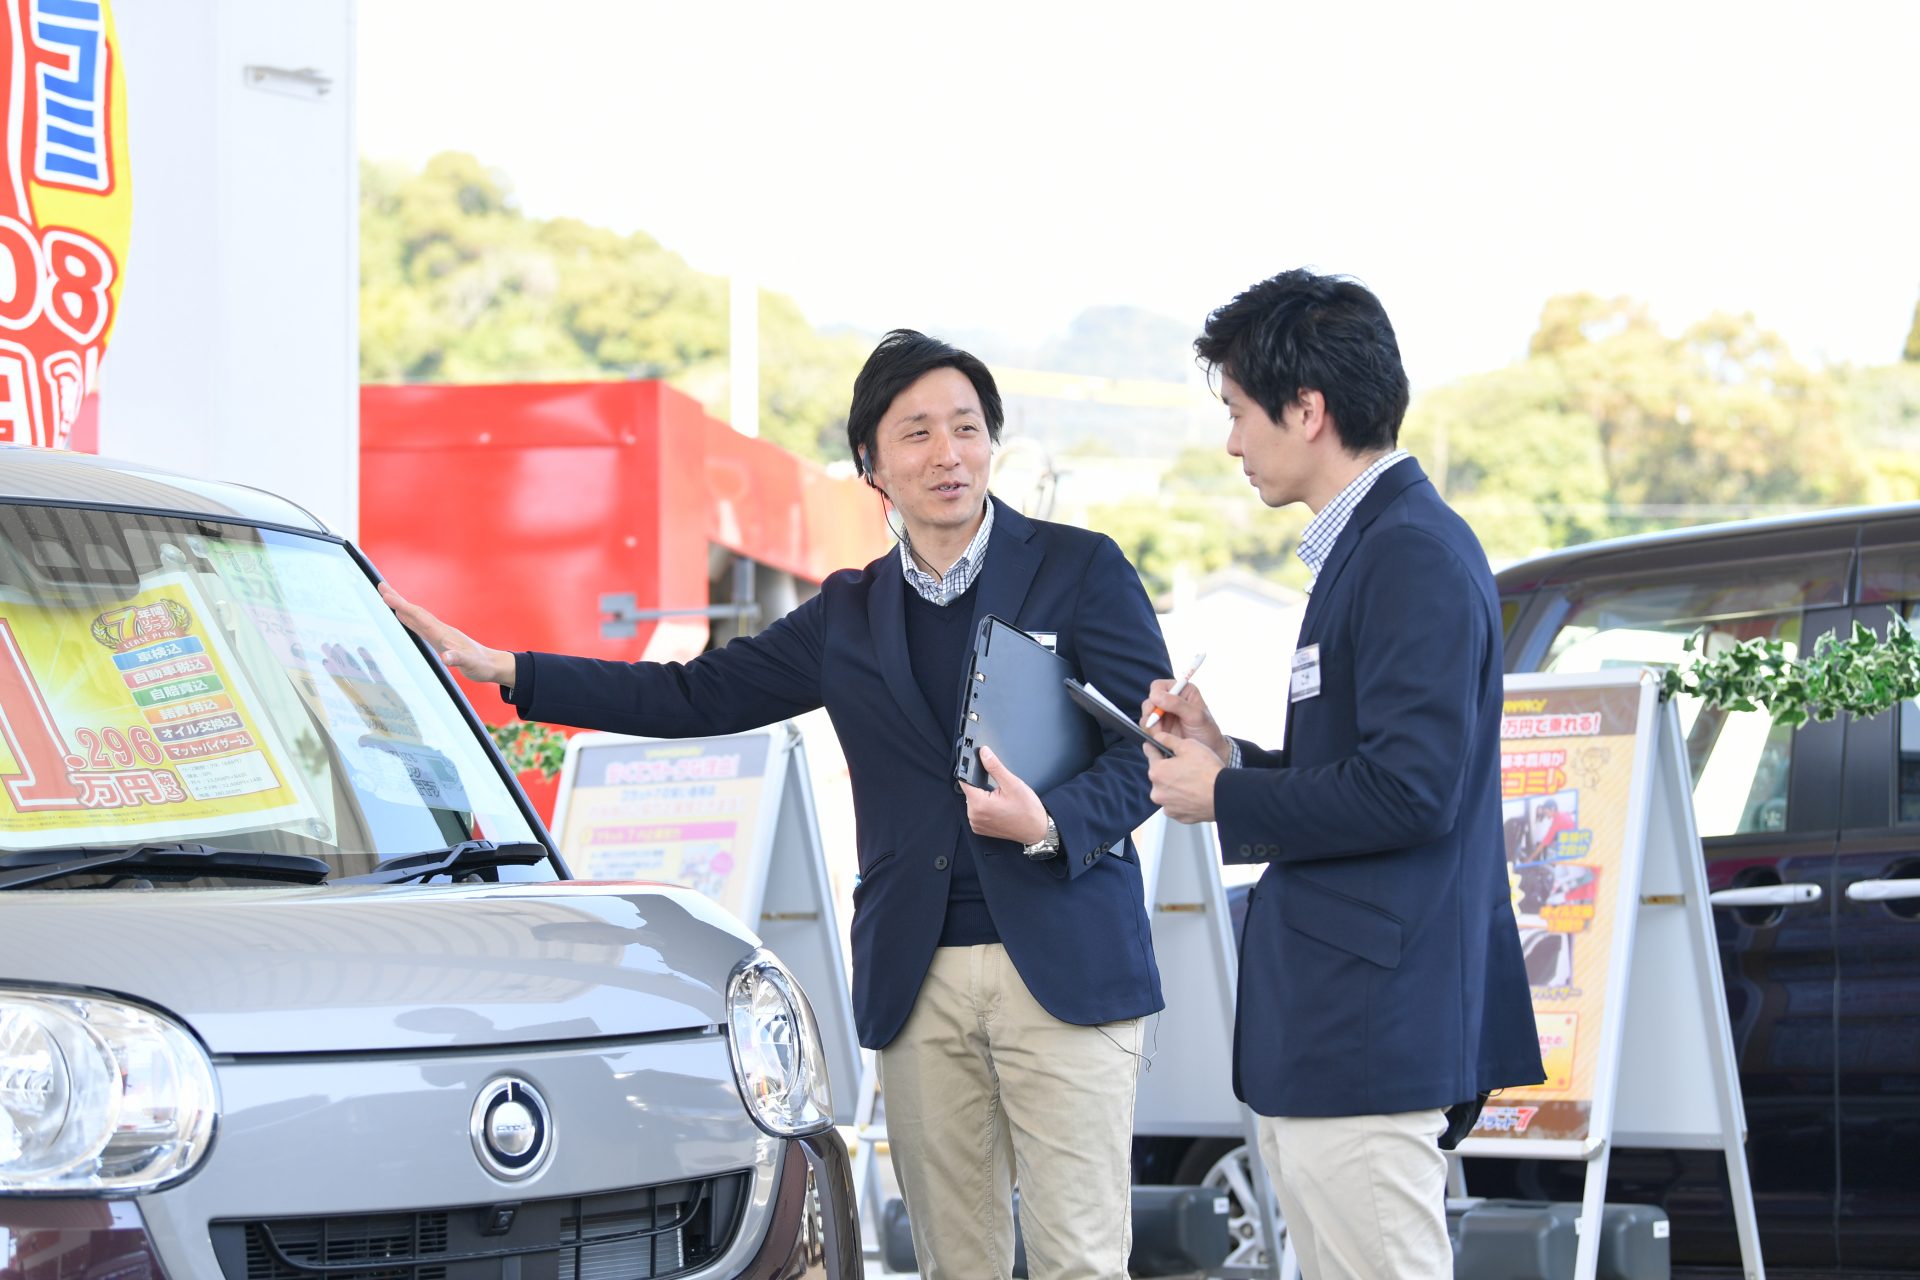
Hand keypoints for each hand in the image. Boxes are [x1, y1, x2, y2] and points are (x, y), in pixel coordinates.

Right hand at [378, 583, 514, 684]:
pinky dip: (408, 619)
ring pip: (416, 616)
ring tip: (386, 596)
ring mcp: (439, 633)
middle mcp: (439, 630)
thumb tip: (446, 657)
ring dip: (400, 606)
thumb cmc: (481, 665)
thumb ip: (458, 659)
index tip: (386, 595)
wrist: (491, 664)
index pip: (419, 616)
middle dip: (397, 599)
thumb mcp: (470, 664)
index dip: (402, 606)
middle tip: (381, 586)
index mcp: (443, 633)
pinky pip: (419, 626)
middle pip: (415, 611)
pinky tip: (402, 617)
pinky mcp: (439, 639)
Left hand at [961, 746, 1049, 844]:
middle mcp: (974, 816)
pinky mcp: (980, 828)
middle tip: (999, 789)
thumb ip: (995, 766)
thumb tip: (984, 753)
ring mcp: (976, 824)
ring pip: (974, 801)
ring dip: (983, 796)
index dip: (970, 771)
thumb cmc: (1027, 810)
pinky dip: (985, 807)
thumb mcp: (1012, 784)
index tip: (978, 767)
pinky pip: (977, 811)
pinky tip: (998, 807)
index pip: (964, 781)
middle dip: (981, 785)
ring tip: (1001, 799)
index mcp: (979, 805)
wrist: (1037, 830)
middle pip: (970, 791)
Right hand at [1141, 678, 1227, 757]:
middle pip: (1149, 700)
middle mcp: (1171, 700)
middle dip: (1151, 713)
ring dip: (1151, 725)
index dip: (1155, 696)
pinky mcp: (1160, 728)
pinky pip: (1146, 727)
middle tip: (1157, 724)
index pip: (1159, 686)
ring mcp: (1164, 715)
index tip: (1157, 708)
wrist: (1209, 751)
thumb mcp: (1196, 716)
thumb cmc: (1207, 731)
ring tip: (1162, 734)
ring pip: (1146, 715)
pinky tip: (1161, 738)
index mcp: (1182, 691)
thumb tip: (1155, 695)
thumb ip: (1177, 704)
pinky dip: (1150, 733)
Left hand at [1145, 731, 1223, 823]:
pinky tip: (1194, 793)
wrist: (1224, 795)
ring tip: (1192, 781)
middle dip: (1169, 769)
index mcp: (1157, 772)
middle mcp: (1157, 791)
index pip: (1150, 753)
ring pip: (1167, 790)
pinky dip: (1182, 799)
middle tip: (1186, 766)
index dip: (1155, 747)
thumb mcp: (1189, 745)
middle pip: (1159, 774)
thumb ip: (1169, 740)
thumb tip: (1158, 737)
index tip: (1156, 746)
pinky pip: (1176, 804)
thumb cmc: (1208, 772)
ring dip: (1175, 785)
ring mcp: (1167, 806)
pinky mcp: (1178, 816)